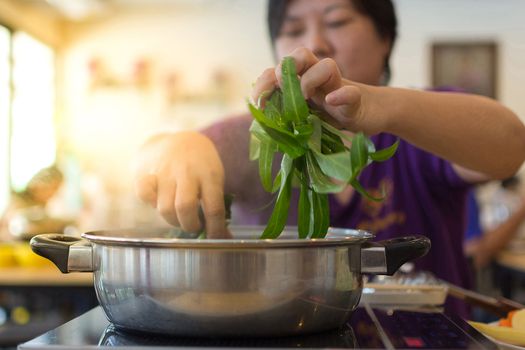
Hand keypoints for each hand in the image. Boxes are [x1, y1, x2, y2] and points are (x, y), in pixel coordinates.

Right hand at [134, 131, 230, 237]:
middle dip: (190, 225)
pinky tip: (159, 202)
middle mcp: (186, 172)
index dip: (215, 229)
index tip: (215, 239)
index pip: (214, 207)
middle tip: (193, 226)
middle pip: (185, 207)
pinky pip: (144, 195)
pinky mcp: (147, 173)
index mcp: (209, 174)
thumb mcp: (214, 177)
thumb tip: (224, 237)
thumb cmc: (201, 164)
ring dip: (172, 220)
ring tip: (179, 217)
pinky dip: (151, 204)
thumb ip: (216, 204)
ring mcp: (165, 172)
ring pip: (165, 207)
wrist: (178, 138)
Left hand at [251, 47, 386, 134]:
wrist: (368, 114)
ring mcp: (337, 86)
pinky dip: (341, 95)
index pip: (278, 71)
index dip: (264, 82)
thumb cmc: (331, 116)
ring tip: (305, 98)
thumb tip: (260, 127)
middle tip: (280, 90)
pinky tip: (331, 102)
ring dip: (310, 79)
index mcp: (302, 81)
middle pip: (300, 55)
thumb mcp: (303, 116)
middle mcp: (318, 78)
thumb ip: (285, 116)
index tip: (257, 103)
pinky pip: (350, 91)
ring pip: (326, 65)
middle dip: (285, 68)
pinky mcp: (355, 99)